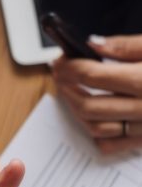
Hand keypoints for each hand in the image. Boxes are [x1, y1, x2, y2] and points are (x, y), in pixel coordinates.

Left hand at [52, 34, 141, 152]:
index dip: (69, 66)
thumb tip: (93, 43)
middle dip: (67, 87)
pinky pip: (113, 143)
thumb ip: (126, 45)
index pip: (92, 74)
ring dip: (76, 108)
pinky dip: (96, 132)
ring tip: (72, 91)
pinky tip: (94, 115)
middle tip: (60, 73)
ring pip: (95, 125)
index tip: (60, 59)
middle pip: (87, 102)